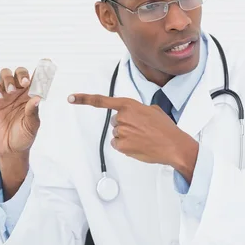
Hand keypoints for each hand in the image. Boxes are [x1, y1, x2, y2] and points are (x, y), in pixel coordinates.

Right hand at [0, 67, 40, 154]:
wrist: (9, 148)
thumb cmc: (24, 137)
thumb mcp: (32, 126)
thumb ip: (33, 112)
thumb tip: (37, 98)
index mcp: (30, 96)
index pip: (36, 79)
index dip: (41, 69)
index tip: (46, 61)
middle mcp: (18, 93)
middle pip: (19, 73)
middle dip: (21, 74)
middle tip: (24, 83)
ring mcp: (5, 95)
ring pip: (5, 75)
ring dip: (8, 79)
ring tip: (9, 91)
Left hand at [69, 93, 198, 181]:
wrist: (173, 145)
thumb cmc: (166, 129)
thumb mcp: (153, 110)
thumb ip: (138, 109)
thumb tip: (134, 115)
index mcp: (129, 105)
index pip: (102, 101)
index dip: (84, 99)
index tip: (71, 98)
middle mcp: (122, 117)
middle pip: (115, 122)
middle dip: (126, 125)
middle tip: (142, 130)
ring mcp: (121, 132)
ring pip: (117, 134)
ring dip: (127, 136)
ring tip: (143, 138)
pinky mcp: (122, 146)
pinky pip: (117, 145)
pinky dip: (126, 146)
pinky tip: (139, 145)